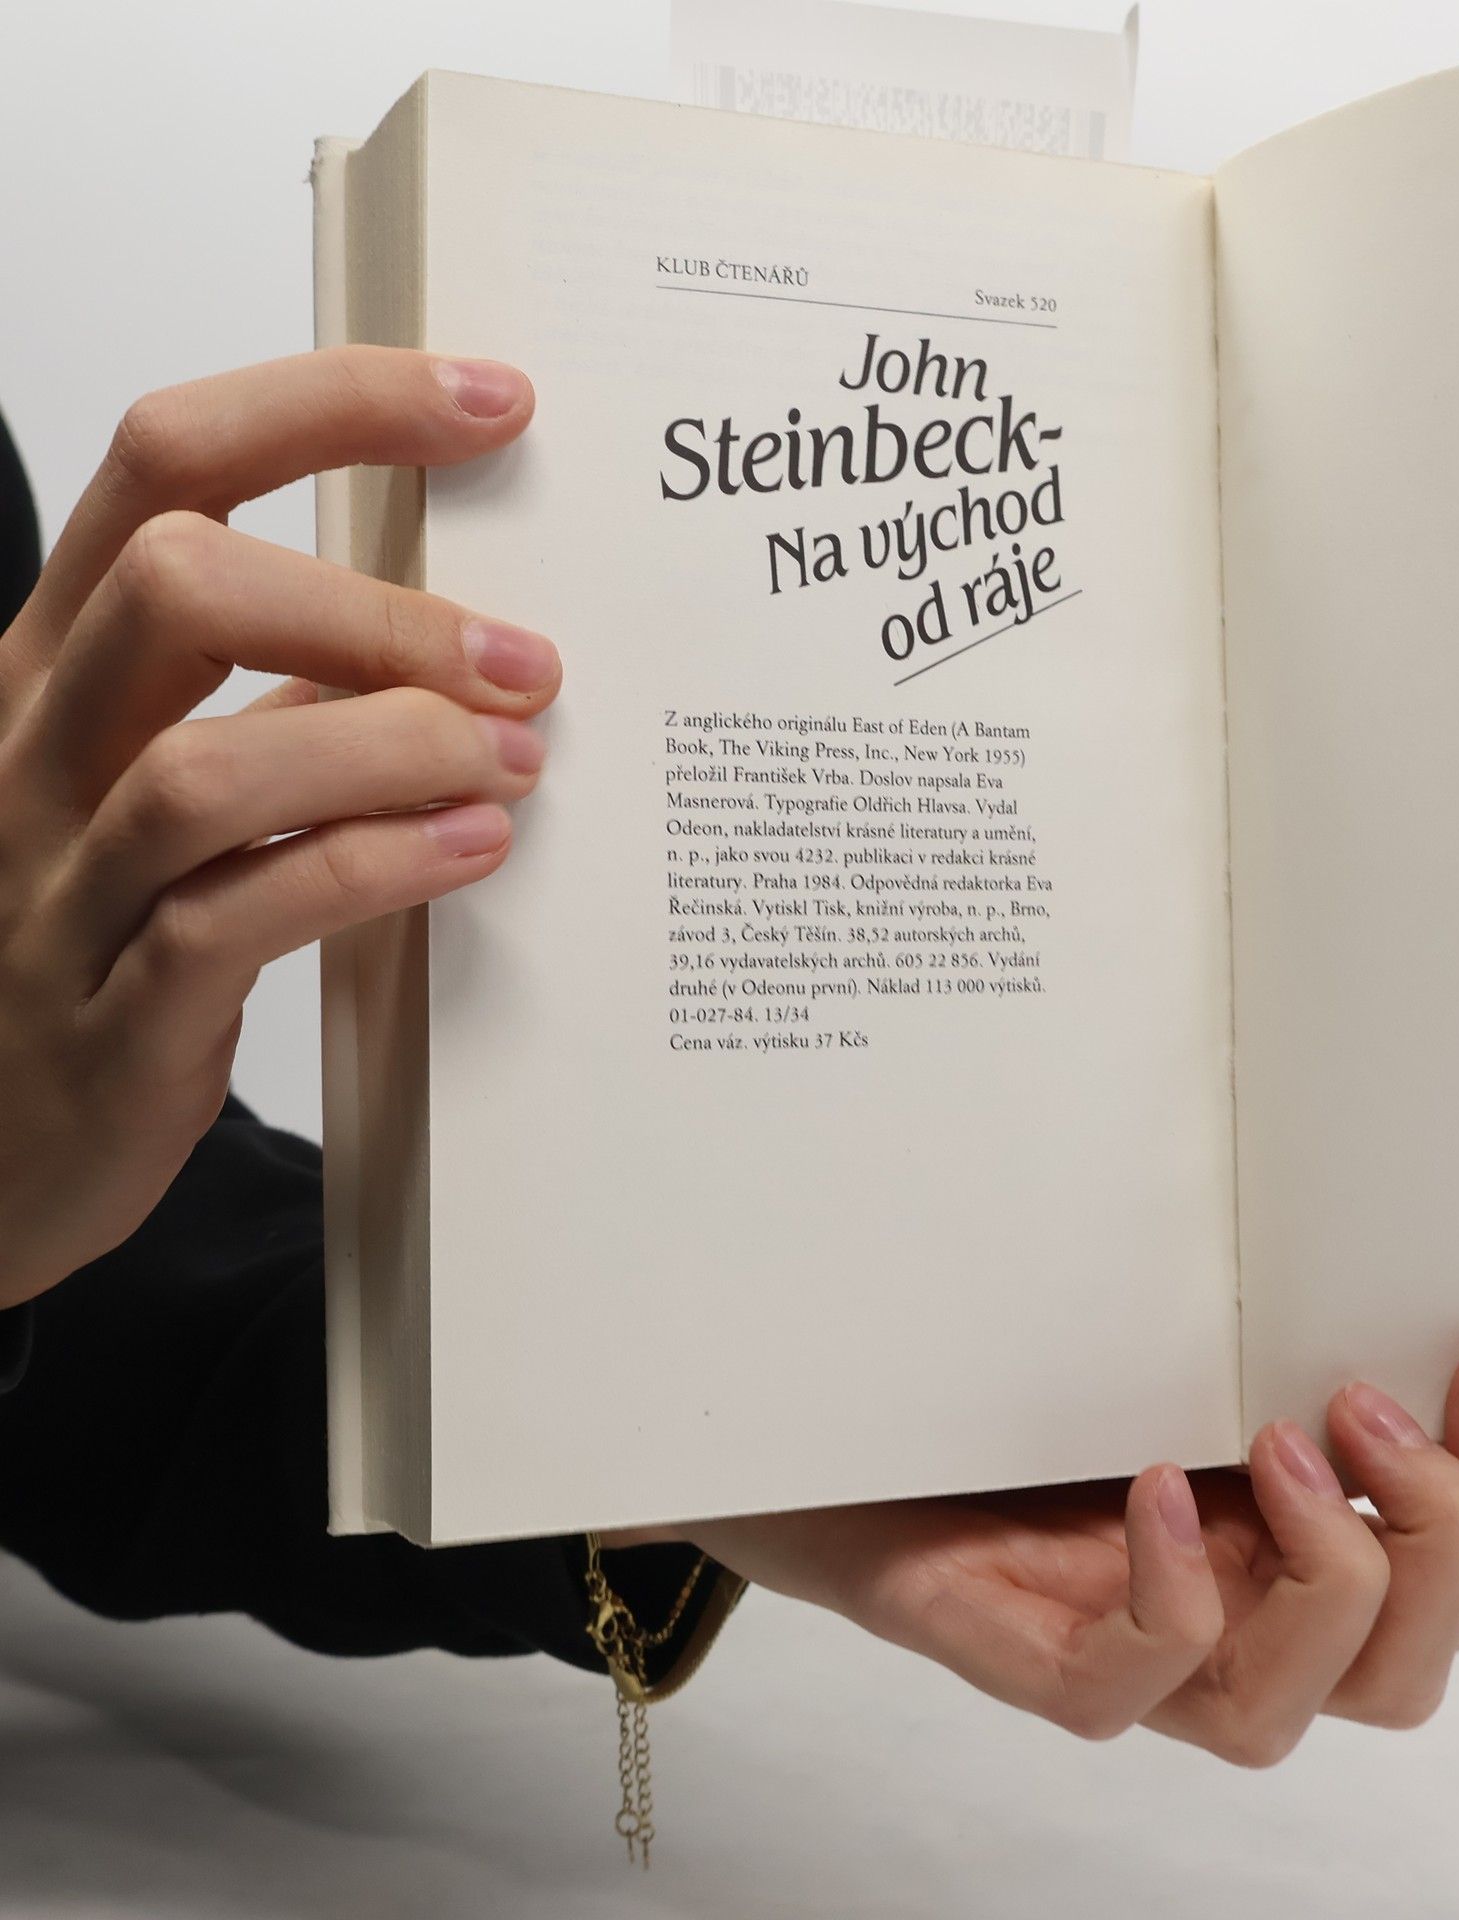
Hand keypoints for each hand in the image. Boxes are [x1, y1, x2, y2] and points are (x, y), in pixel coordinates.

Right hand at [0, 348, 553, 1309]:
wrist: (3, 1139)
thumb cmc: (105, 930)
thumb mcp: (169, 774)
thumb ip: (277, 692)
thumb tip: (453, 628)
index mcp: (59, 659)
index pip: (170, 460)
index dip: (332, 405)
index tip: (491, 401)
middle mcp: (38, 747)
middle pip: (175, 586)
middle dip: (373, 608)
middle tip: (524, 663)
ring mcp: (65, 882)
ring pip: (208, 767)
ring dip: (393, 748)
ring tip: (516, 762)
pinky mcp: (118, 1010)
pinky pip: (240, 918)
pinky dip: (372, 870)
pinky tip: (470, 851)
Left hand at [661, 1341, 1458, 1763]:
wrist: (845, 1435)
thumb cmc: (1021, 1385)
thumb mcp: (1175, 1338)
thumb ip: (1275, 1327)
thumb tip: (1379, 1241)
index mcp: (1292, 1548)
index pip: (1455, 1582)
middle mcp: (1233, 1622)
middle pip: (1406, 1673)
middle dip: (1442, 1546)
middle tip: (1365, 1405)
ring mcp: (1132, 1656)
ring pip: (1286, 1713)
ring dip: (1327, 1579)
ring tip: (1277, 1440)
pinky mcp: (1030, 1660)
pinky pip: (1129, 1692)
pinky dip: (1174, 1602)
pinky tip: (1158, 1490)